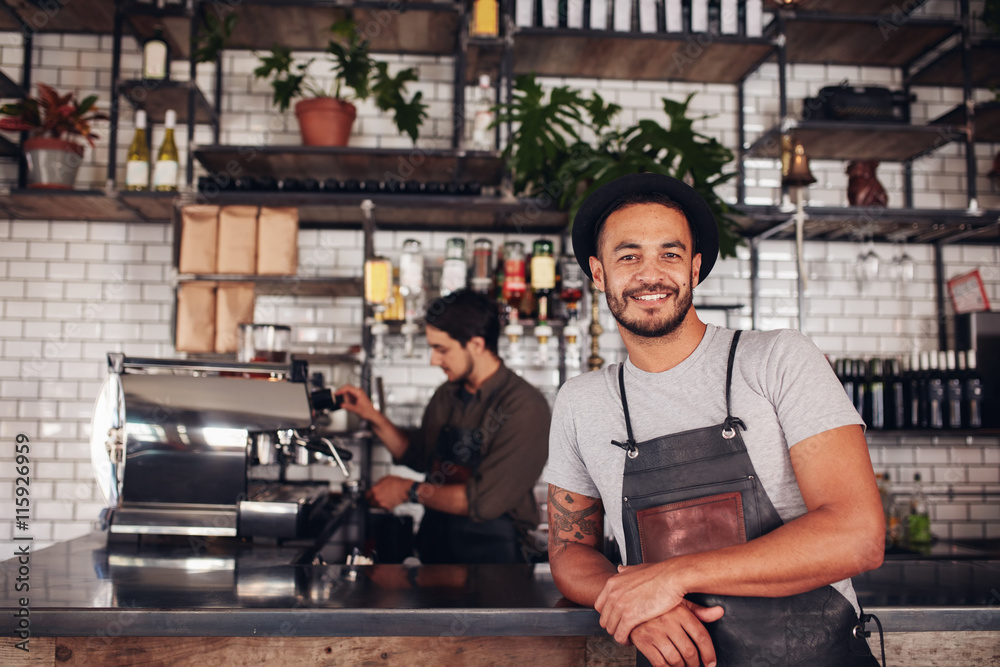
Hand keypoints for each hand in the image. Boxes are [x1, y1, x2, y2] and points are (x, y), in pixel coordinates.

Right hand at [335, 385, 378, 421]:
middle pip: (346, 390)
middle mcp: (358, 392)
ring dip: (345, 400)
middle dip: (342, 396)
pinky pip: (349, 398)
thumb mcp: (357, 410)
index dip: (341, 390)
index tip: (336, 393)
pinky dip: (347, 402)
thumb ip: (349, 407)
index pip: (348, 387)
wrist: (372, 415)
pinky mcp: (356, 398)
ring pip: (347, 394)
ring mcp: (357, 394)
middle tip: (340, 401)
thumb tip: (342, 405)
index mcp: (359, 392)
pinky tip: (350, 407)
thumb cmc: (368, 411)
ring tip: (348, 406)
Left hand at [365, 475, 413, 510]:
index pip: (366, 495)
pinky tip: (387, 500)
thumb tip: (376, 486)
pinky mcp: (387, 508)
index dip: (367, 495)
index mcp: (375, 490)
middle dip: (372, 499)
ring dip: (377, 503)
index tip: (368, 495)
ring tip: (382, 498)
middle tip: (375, 497)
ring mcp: (382, 504)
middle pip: (370, 502)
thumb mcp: (385, 479)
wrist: (405, 490)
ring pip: (376, 505)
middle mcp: (377, 498)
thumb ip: (378, 484)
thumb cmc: (398, 483)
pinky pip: (383, 507)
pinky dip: (384, 505)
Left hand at [596, 562, 714, 645]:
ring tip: (629, 637)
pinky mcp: (630, 617)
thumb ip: (626, 571)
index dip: (608, 615)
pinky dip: (624, 640)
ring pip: (611, 629)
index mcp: (612, 583)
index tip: (617, 619)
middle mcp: (613, 594)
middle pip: (604, 619)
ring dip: (619, 635)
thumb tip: (620, 569)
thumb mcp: (638, 568)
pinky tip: (632, 641)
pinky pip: (620, 635)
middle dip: (613, 626)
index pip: (599, 605)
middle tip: (623, 630)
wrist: (672, 577)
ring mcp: (620, 606)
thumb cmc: (660, 573)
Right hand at [629, 603, 723, 666]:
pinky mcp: (643, 642)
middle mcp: (668, 622)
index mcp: (680, 611)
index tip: (711, 662)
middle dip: (695, 664)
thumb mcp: (678, 602)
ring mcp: (654, 632)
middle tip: (696, 665)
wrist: (629, 602)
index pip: (701, 636)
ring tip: (683, 666)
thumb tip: (720, 612)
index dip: (709, 653)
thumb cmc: (657, 605)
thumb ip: (699, 611)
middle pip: (689, 651)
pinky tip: (670, 666)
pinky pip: (659, 663)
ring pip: (675, 659)